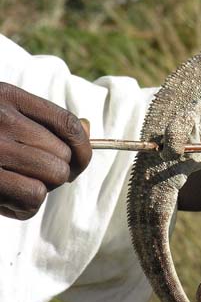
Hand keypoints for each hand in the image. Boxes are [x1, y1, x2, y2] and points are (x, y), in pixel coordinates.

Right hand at [0, 83, 91, 219]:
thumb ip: (39, 119)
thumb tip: (89, 130)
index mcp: (5, 96)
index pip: (67, 124)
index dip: (83, 148)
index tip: (78, 162)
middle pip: (62, 158)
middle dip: (56, 172)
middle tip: (32, 174)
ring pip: (49, 180)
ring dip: (39, 189)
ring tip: (15, 184)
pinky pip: (30, 200)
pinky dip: (23, 206)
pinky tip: (2, 198)